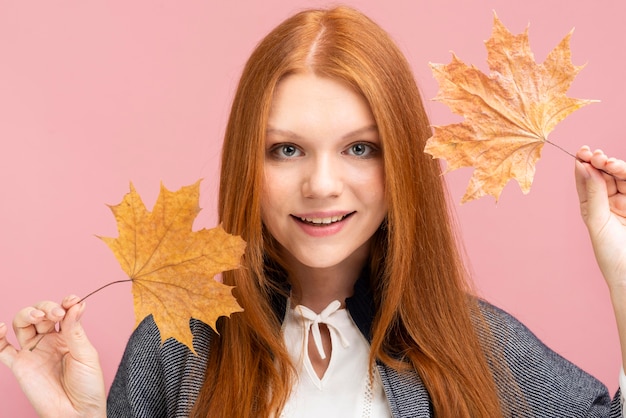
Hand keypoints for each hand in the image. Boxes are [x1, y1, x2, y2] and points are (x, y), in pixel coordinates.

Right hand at [0, 296, 105, 417]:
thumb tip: (76, 304)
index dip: (65, 303)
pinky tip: (0, 327)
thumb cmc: (87, 386)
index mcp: (69, 336)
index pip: (62, 312)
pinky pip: (2, 349)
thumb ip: (75, 331)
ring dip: (28, 313)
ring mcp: (33, 352)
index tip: (72, 300)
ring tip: (39, 316)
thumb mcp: (86, 355)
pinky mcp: (20, 366)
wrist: (77, 413)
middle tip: (56, 313)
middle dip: (47, 307)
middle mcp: (49, 341)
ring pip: (22, 324)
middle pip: (40, 313)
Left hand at [575, 146, 625, 289]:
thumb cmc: (611, 254)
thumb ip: (594, 194)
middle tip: (596, 155)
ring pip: (622, 177)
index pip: (587, 180)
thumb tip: (585, 166)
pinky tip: (617, 168)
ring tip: (608, 161)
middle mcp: (610, 202)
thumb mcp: (597, 222)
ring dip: (615, 166)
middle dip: (601, 162)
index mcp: (592, 207)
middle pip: (606, 174)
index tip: (582, 152)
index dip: (584, 164)